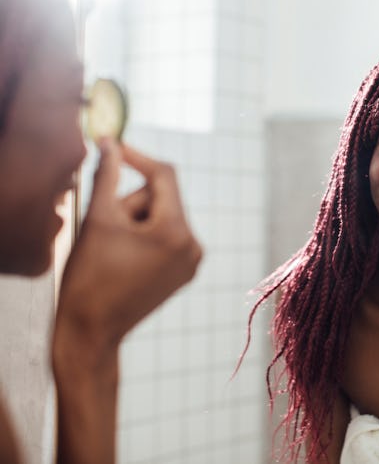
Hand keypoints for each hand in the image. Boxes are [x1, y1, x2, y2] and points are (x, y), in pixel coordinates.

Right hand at [55, 139, 201, 350]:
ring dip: (137, 221)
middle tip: (106, 228)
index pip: (164, 176)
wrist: (92, 330)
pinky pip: (167, 238)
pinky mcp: (186, 272)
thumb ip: (107, 175)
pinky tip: (125, 259)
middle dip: (132, 203)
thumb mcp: (97, 219)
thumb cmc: (89, 276)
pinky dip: (146, 237)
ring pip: (163, 218)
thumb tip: (111, 142)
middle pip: (162, 198)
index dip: (137, 157)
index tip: (113, 146)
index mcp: (176, 232)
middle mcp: (194, 245)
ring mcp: (193, 261)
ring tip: (115, 249)